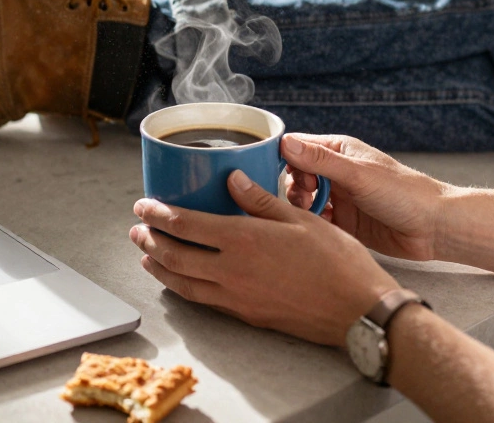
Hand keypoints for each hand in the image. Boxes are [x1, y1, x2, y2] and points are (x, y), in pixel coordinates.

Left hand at [130, 170, 397, 346]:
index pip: (185, 224)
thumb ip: (260, 199)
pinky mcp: (245, 315)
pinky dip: (182, 288)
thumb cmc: (337, 262)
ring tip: (146, 257)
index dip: (158, 214)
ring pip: (182, 283)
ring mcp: (235, 297)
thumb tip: (232, 178)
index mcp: (243, 239)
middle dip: (149, 241)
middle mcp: (231, 271)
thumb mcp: (301, 219)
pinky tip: (180, 282)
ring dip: (159, 268)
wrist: (356, 310)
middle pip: (174, 255)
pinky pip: (202, 300)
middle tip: (137, 230)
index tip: (143, 206)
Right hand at [282, 133, 454, 261]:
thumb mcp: (357, 175)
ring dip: (301, 206)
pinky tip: (322, 227)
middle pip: (296, 174)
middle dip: (294, 186)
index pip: (298, 147)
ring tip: (313, 213)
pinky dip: (313, 223)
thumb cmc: (403, 193)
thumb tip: (285, 144)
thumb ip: (321, 161)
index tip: (292, 175)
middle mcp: (337, 172)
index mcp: (339, 151)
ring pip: (303, 199)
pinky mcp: (343, 220)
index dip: (287, 159)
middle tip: (305, 197)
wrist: (433, 228)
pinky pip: (316, 220)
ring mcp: (339, 196)